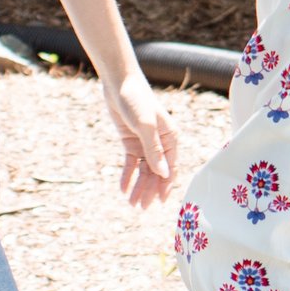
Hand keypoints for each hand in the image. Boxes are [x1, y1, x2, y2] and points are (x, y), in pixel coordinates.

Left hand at [106, 67, 180, 207]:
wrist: (118, 83)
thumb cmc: (136, 100)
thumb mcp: (145, 126)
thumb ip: (154, 150)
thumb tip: (163, 174)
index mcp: (171, 138)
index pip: (171, 167)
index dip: (166, 186)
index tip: (160, 203)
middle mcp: (161, 142)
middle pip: (157, 172)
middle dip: (150, 190)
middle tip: (141, 207)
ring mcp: (146, 143)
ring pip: (144, 170)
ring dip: (139, 186)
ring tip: (132, 203)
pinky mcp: (132, 141)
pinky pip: (132, 163)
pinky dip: (128, 175)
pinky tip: (123, 188)